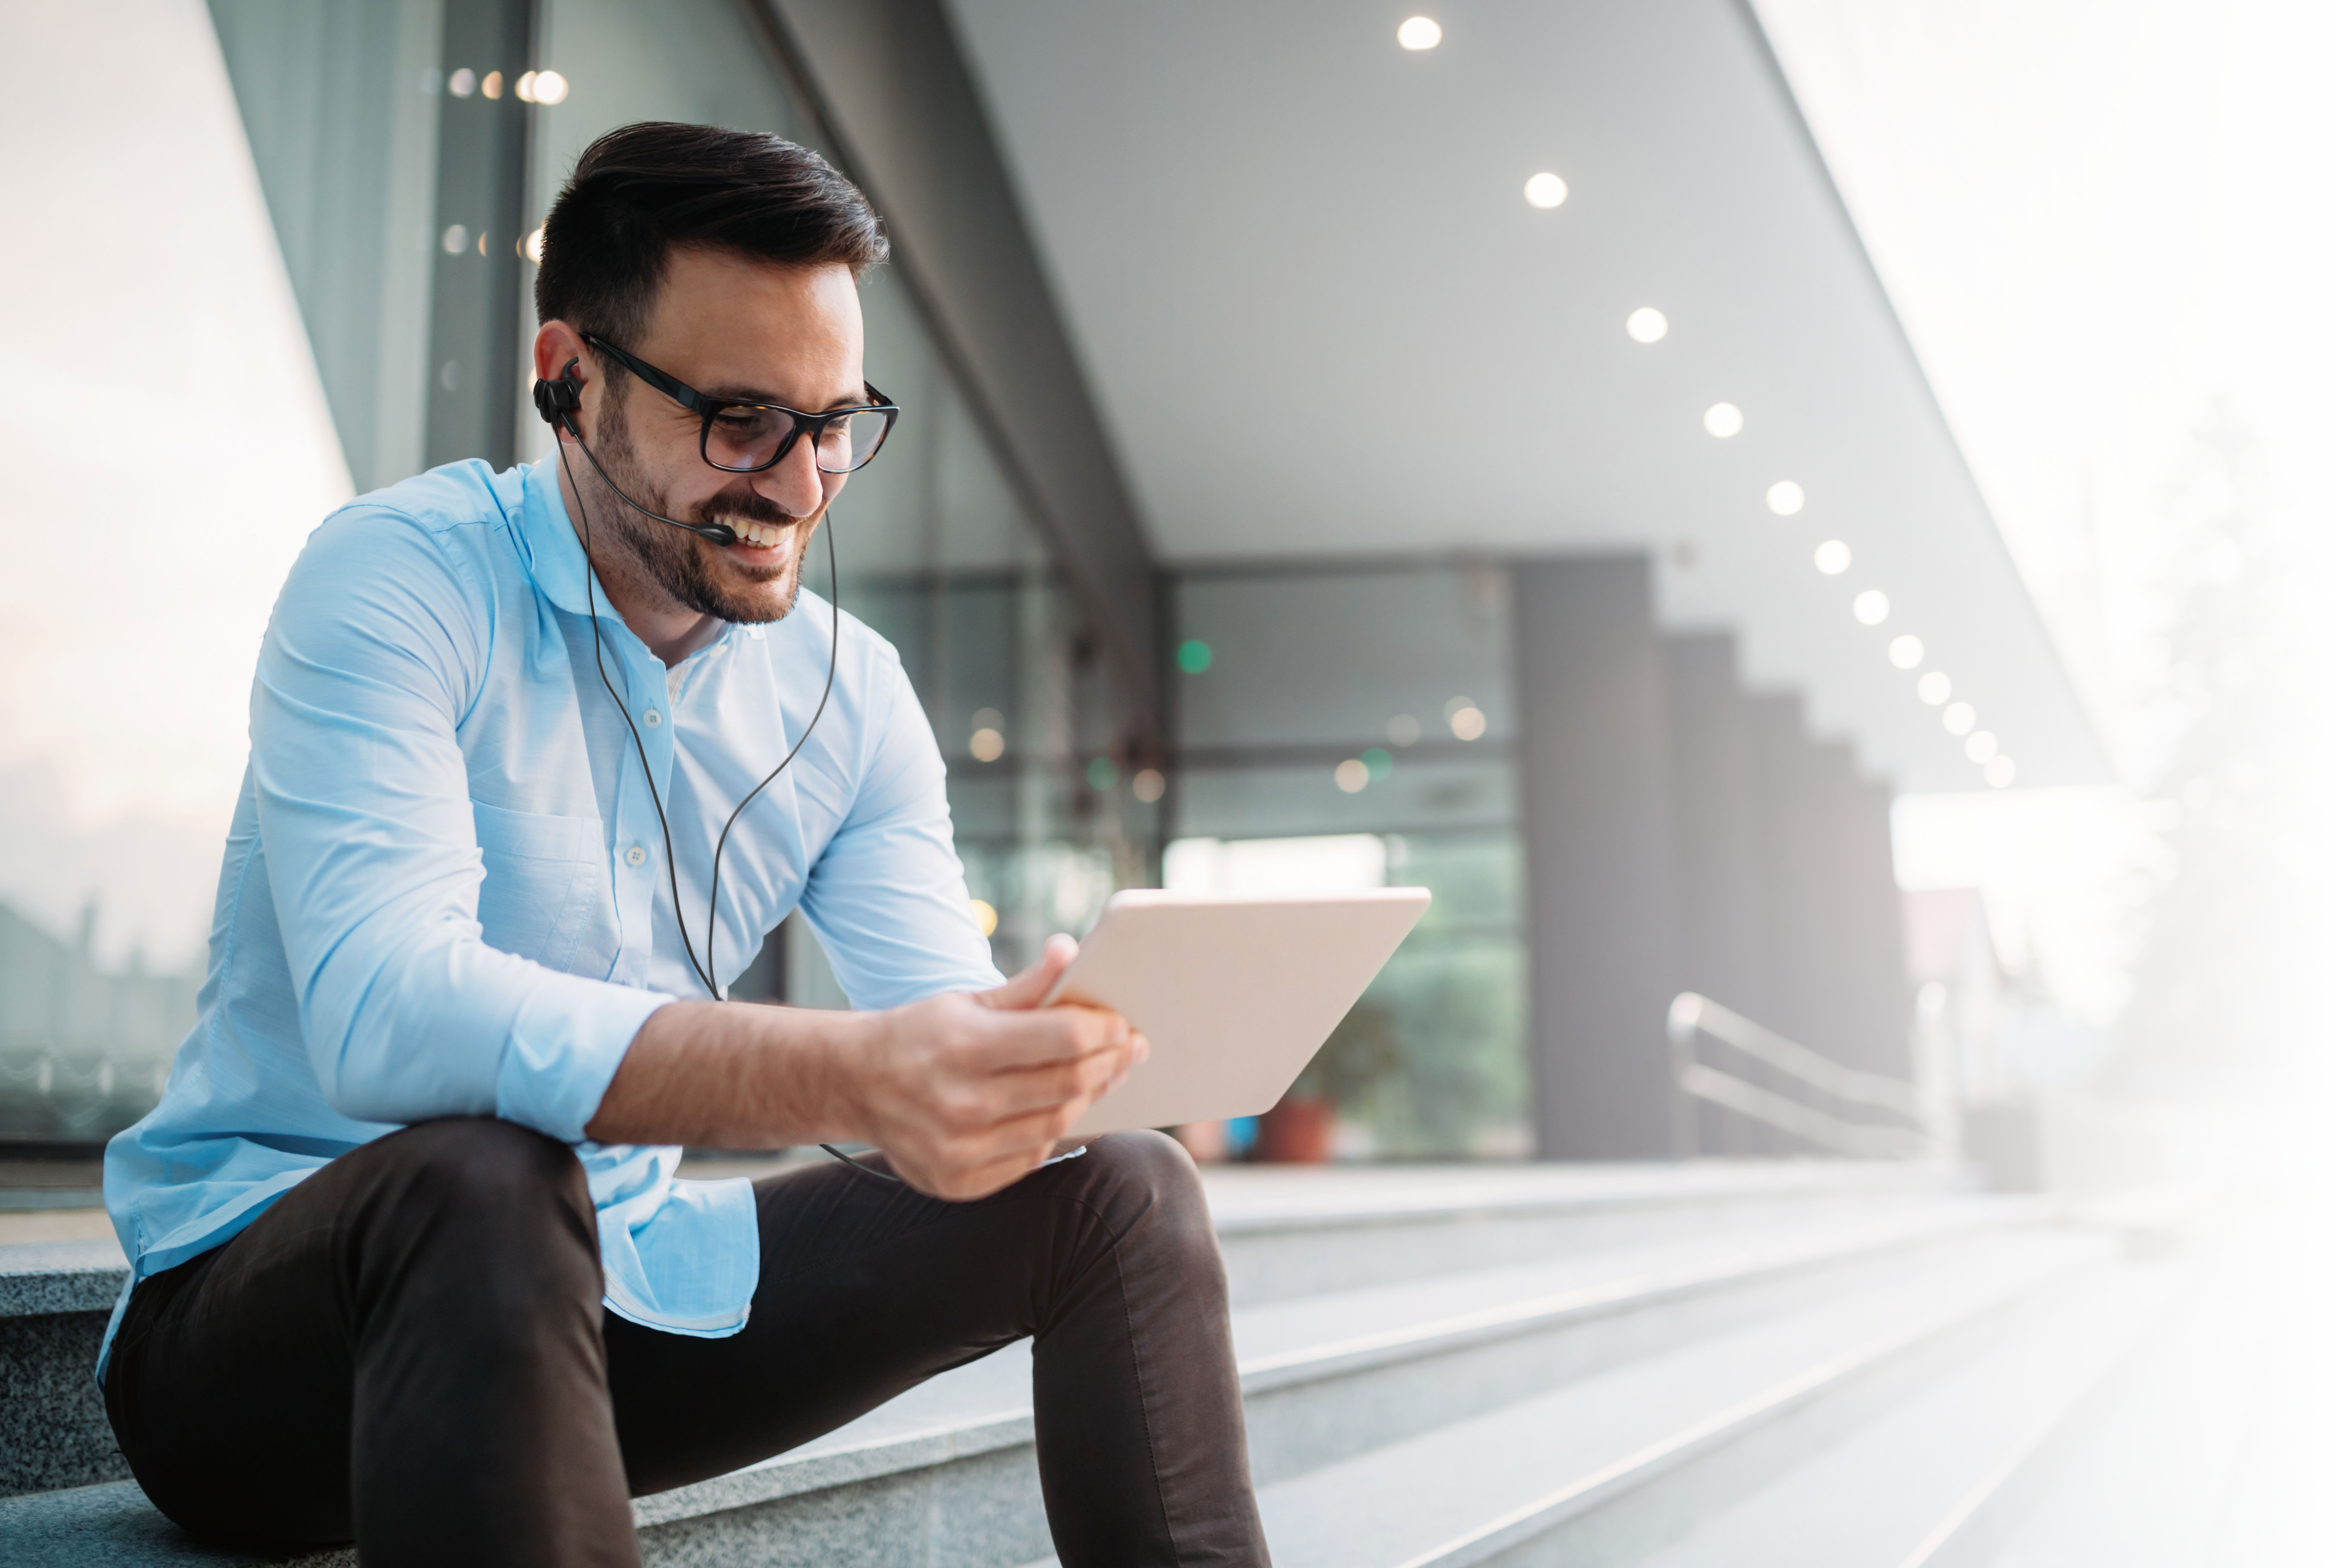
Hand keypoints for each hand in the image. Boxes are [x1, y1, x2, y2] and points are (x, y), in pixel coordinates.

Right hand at [839, 935, 1146, 1199]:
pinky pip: (1030, 1158)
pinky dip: (1053, 1132)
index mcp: (964, 1046)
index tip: (1122, 1023)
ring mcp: (959, 1149)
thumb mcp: (966, 1001)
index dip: (1103, 1029)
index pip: (1062, 1038)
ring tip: (1105, 1075)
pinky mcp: (958, 1181)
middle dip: (1110, 1063)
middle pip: (1067, 1084)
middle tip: (1130, 1049)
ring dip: (1089, 1097)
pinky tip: (1064, 1109)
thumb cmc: (921, 1035)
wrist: (854, 1084)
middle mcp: (960, 1102)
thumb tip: (1070, 951)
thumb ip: (1025, 986)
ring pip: (1055, 1125)